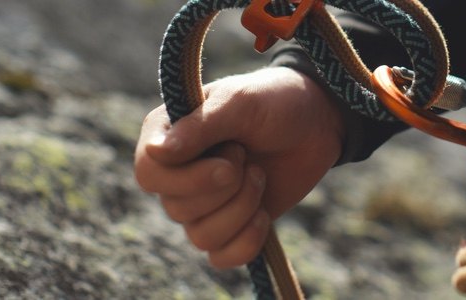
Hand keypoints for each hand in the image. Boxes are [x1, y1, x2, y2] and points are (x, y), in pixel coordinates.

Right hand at [134, 67, 344, 267]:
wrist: (316, 122)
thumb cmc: (274, 102)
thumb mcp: (241, 103)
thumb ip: (200, 127)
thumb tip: (156, 153)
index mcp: (167, 134)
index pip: (149, 173)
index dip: (188, 177)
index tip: (231, 159)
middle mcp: (177, 172)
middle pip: (176, 208)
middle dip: (225, 188)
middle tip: (248, 158)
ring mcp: (202, 203)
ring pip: (200, 236)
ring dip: (240, 209)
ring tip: (260, 175)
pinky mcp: (229, 226)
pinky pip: (220, 256)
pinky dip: (246, 241)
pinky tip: (264, 215)